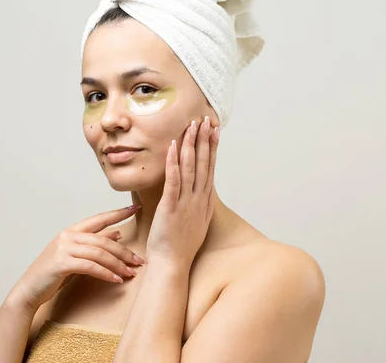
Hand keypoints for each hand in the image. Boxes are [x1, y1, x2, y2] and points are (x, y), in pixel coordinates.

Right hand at [14, 205, 145, 310]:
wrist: (30, 289)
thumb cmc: (54, 272)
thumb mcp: (76, 254)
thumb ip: (95, 243)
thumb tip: (118, 233)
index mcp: (71, 231)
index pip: (99, 218)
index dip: (118, 213)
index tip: (135, 208)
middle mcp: (67, 236)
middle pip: (103, 240)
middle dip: (123, 251)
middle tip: (139, 260)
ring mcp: (63, 248)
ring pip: (99, 253)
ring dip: (117, 264)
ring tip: (130, 273)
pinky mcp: (62, 263)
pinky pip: (90, 266)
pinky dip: (105, 273)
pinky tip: (115, 279)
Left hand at [146, 116, 219, 267]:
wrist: (173, 264)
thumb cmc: (180, 245)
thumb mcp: (196, 222)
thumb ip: (198, 205)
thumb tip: (200, 191)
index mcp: (204, 202)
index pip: (210, 169)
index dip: (212, 149)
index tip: (214, 131)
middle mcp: (199, 200)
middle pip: (203, 164)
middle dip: (204, 140)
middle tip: (206, 120)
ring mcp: (186, 203)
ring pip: (190, 168)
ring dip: (191, 145)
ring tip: (192, 126)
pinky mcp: (171, 207)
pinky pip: (173, 180)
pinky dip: (174, 161)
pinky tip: (173, 146)